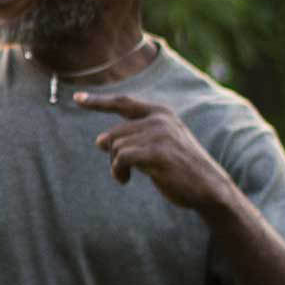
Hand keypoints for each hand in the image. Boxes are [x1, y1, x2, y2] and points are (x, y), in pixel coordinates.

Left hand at [75, 92, 241, 218]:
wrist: (208, 187)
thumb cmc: (179, 168)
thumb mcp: (157, 145)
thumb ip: (132, 138)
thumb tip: (99, 140)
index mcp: (161, 113)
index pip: (123, 103)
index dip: (98, 101)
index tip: (77, 97)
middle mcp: (159, 119)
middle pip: (112, 134)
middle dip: (113, 154)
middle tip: (124, 169)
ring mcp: (159, 134)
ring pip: (114, 147)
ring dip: (116, 165)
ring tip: (128, 175)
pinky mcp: (157, 152)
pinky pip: (120, 158)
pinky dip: (117, 171)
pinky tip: (125, 180)